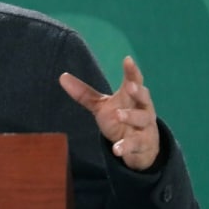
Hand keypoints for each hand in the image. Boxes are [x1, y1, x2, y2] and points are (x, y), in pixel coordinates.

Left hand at [59, 56, 160, 170]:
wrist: (140, 146)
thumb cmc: (122, 119)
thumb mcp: (102, 106)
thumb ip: (84, 94)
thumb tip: (62, 76)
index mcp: (132, 97)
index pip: (134, 81)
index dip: (131, 70)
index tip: (127, 59)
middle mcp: (143, 109)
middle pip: (144, 98)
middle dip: (138, 92)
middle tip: (130, 86)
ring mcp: (145, 127)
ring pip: (143, 119)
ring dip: (132, 116)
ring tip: (119, 115)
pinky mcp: (143, 144)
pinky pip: (136, 144)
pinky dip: (126, 146)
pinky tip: (117, 149)